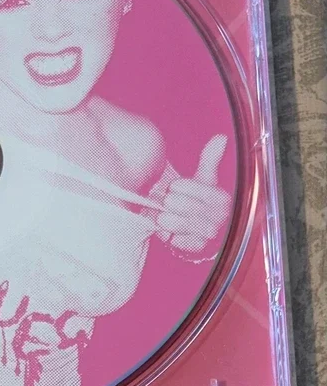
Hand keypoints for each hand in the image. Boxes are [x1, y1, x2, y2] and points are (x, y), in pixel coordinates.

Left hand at [157, 135, 230, 252]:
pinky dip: (169, 235)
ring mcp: (207, 234)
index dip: (181, 186)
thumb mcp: (201, 176)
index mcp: (221, 199)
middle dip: (170, 202)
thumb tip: (221, 138)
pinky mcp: (195, 247)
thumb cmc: (194, 195)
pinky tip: (168, 229)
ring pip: (178, 223)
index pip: (196, 190)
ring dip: (166, 218)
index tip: (175, 185)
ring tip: (164, 214)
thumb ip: (210, 158)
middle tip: (167, 201)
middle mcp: (218, 218)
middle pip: (184, 206)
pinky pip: (178, 241)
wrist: (186, 219)